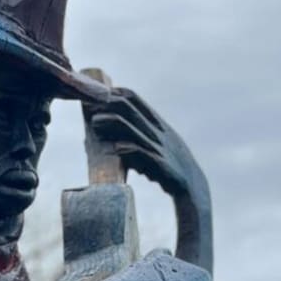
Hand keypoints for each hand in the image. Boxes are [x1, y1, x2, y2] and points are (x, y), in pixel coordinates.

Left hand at [85, 88, 207, 200]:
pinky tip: (113, 150)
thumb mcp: (158, 144)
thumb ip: (139, 136)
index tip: (93, 95)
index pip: (133, 98)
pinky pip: (142, 154)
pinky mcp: (161, 166)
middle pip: (129, 109)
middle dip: (106, 105)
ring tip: (94, 125)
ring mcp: (159, 148)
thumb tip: (112, 138)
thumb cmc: (170, 166)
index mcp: (157, 123)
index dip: (111, 93)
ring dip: (111, 123)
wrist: (193, 187)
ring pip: (133, 129)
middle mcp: (158, 131)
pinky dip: (127, 150)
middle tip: (87, 108)